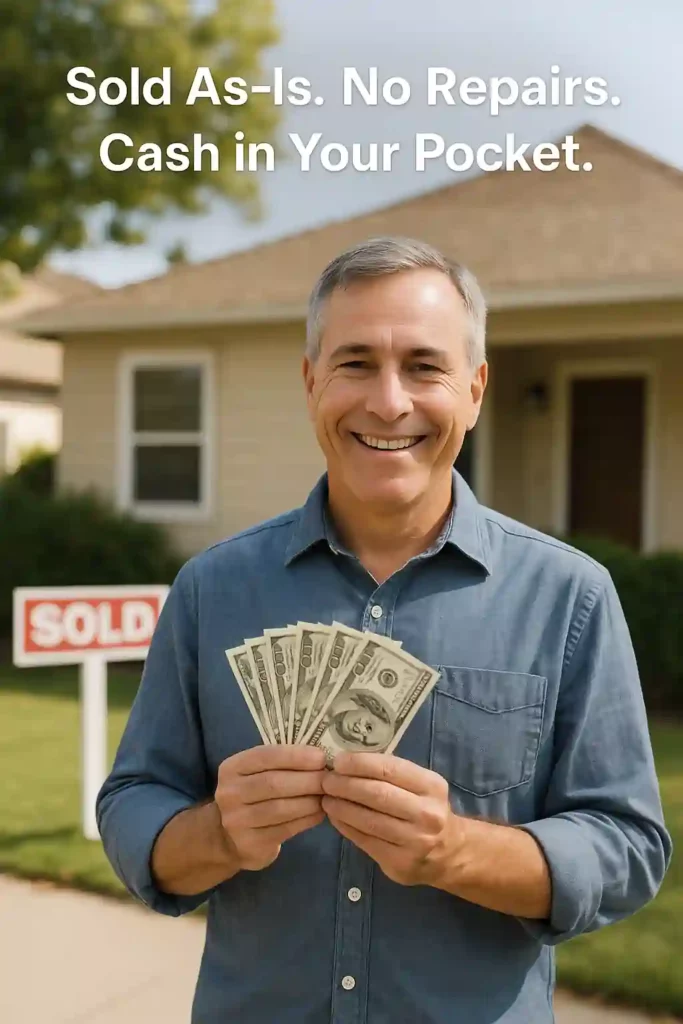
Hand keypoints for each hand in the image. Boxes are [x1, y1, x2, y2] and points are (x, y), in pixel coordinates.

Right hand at [215, 745, 326, 871]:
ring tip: (326, 796)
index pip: (265, 756)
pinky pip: (285, 829)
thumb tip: (320, 758)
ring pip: (280, 808)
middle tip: (329, 779)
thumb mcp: (255, 774)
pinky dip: (307, 819)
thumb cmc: (252, 795)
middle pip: (273, 783)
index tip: (320, 757)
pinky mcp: (251, 844)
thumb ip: (280, 764)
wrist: (228, 837)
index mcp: (232, 768)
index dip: (295, 756)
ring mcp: (237, 821)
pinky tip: (320, 813)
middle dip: (307, 779)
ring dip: (309, 801)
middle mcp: (230, 793)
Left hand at [321, 752, 459, 886]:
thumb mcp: (422, 785)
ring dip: (341, 807)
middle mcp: (426, 813)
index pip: (390, 769)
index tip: (338, 761)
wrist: (449, 853)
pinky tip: (335, 817)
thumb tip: (349, 761)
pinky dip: (345, 826)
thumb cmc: (427, 809)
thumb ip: (392, 773)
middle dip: (345, 785)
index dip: (360, 763)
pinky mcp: (400, 863)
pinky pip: (365, 841)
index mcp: (432, 786)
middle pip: (377, 794)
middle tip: (325, 780)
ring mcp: (414, 841)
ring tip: (325, 798)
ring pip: (368, 820)